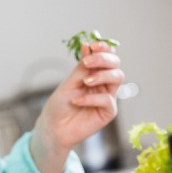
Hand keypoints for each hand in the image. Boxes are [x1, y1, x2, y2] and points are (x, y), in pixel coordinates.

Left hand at [30, 41, 124, 172]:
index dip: (104, 48)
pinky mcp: (108, 112)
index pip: (107, 56)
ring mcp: (107, 97)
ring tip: (84, 81)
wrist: (53, 127)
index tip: (93, 45)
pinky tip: (77, 101)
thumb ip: (82, 67)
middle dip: (103, 59)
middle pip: (116, 64)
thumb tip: (88, 45)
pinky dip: (92, 98)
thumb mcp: (69, 83)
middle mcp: (104, 83)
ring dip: (101, 75)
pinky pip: (107, 99)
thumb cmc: (60, 105)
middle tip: (87, 62)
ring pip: (117, 77)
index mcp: (95, 73)